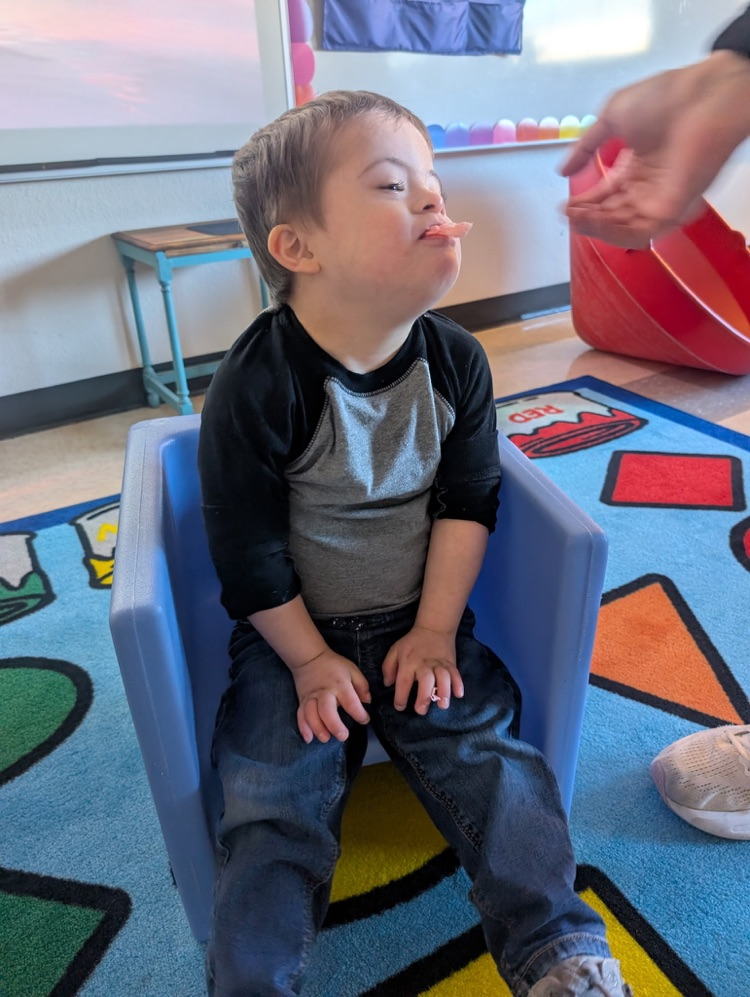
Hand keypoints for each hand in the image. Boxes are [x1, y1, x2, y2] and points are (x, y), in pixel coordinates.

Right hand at [291, 649, 370, 743]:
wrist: (310, 658)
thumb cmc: (334, 666)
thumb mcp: (352, 670)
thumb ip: (362, 685)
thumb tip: (368, 702)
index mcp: (340, 684)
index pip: (351, 702)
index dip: (359, 714)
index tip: (365, 720)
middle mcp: (325, 692)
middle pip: (327, 710)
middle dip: (335, 726)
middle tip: (343, 736)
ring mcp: (311, 697)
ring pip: (311, 714)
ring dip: (318, 728)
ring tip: (326, 738)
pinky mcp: (302, 701)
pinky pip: (300, 715)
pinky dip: (303, 728)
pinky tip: (308, 738)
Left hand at [382, 625, 463, 714]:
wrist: (433, 629)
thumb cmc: (412, 644)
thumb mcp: (395, 651)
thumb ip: (388, 668)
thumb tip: (387, 685)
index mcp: (408, 662)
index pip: (403, 681)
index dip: (400, 696)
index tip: (400, 707)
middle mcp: (424, 664)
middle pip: (425, 680)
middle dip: (423, 697)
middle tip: (421, 710)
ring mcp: (439, 663)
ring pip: (443, 677)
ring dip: (444, 691)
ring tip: (442, 705)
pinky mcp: (451, 663)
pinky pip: (456, 674)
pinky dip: (458, 684)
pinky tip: (458, 694)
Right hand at [560, 51, 749, 247]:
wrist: (701, 98)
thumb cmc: (666, 98)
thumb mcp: (611, 117)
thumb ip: (586, 146)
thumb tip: (564, 168)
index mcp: (636, 165)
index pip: (605, 195)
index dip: (584, 203)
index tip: (564, 206)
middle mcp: (647, 185)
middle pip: (611, 214)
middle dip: (586, 216)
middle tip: (567, 214)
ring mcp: (659, 198)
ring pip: (622, 227)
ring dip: (596, 226)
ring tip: (575, 217)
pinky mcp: (669, 208)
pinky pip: (638, 230)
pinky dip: (613, 230)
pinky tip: (594, 221)